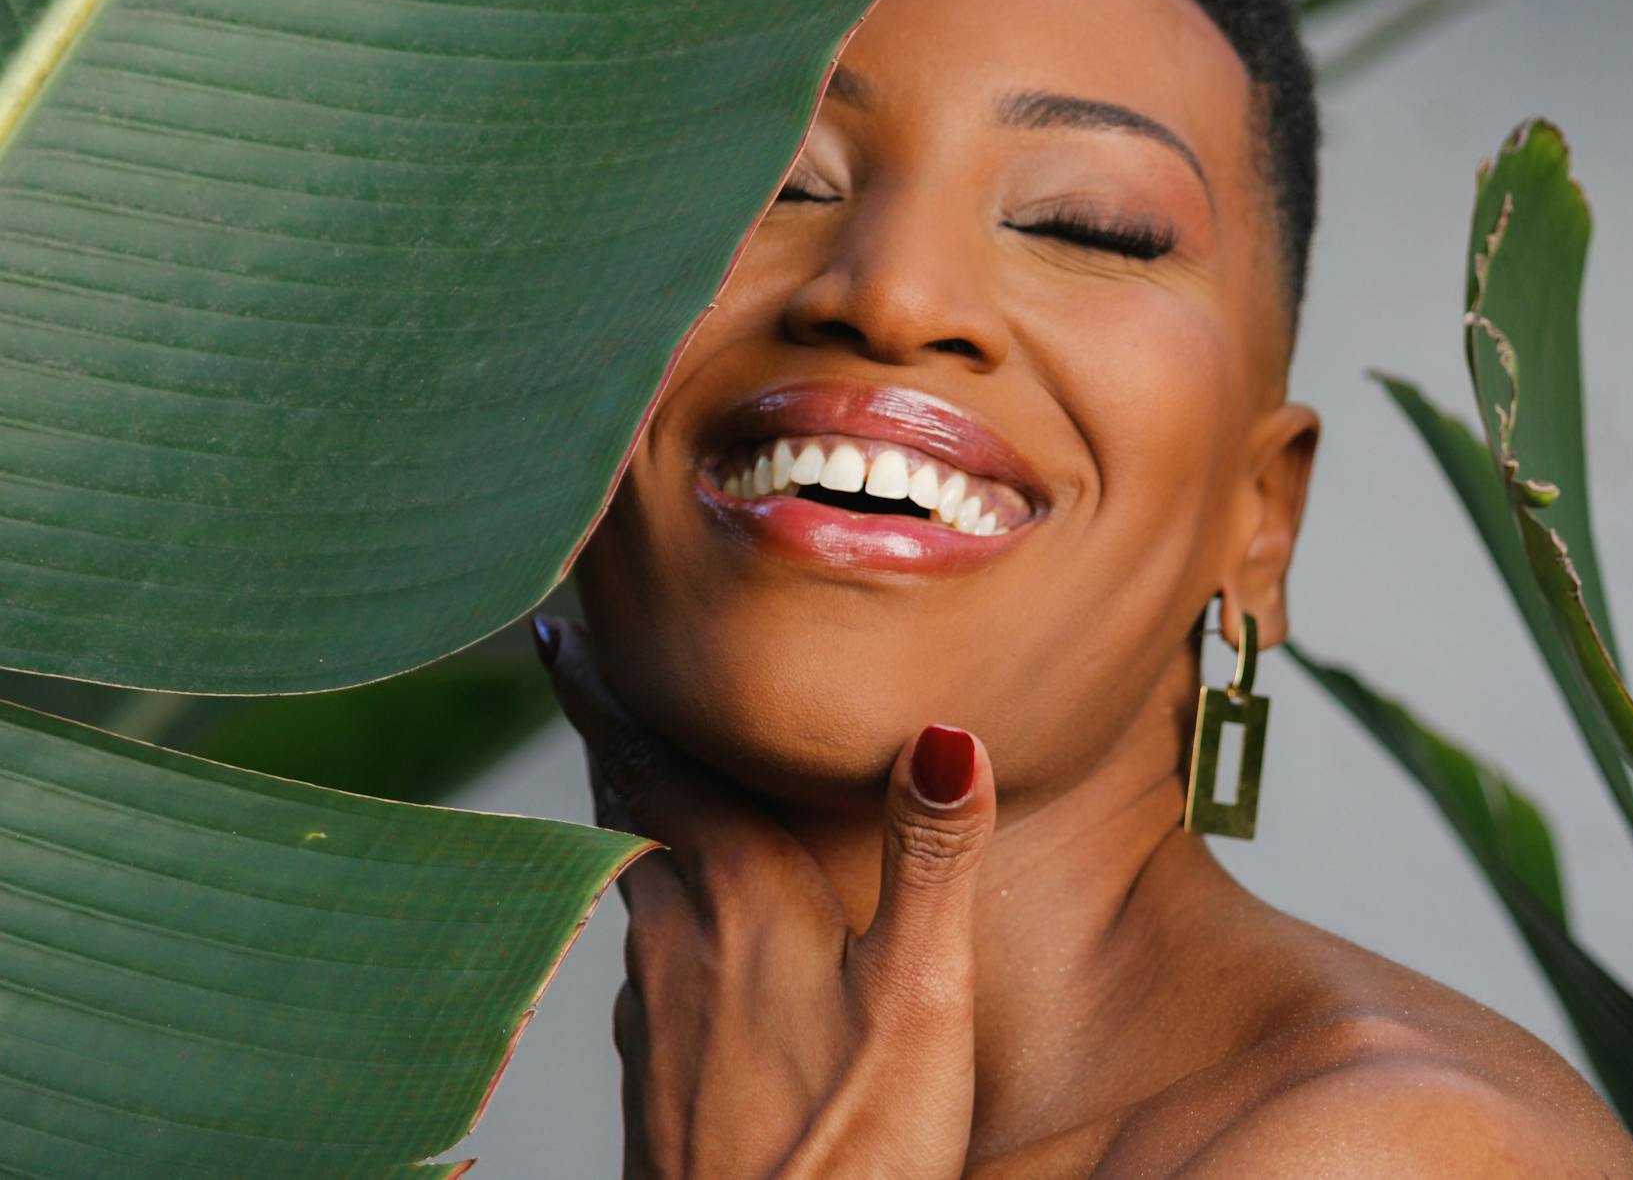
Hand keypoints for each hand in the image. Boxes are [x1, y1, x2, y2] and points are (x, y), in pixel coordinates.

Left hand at [534, 616, 993, 1179]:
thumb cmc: (851, 1152)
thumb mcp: (918, 999)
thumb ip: (931, 861)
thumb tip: (945, 733)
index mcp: (737, 897)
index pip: (654, 764)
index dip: (606, 693)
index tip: (559, 632)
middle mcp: (671, 941)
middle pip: (631, 815)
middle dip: (617, 743)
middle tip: (591, 679)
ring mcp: (646, 1016)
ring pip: (633, 889)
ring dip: (634, 825)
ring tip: (650, 791)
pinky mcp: (648, 1079)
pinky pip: (645, 962)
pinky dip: (659, 913)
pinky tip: (690, 943)